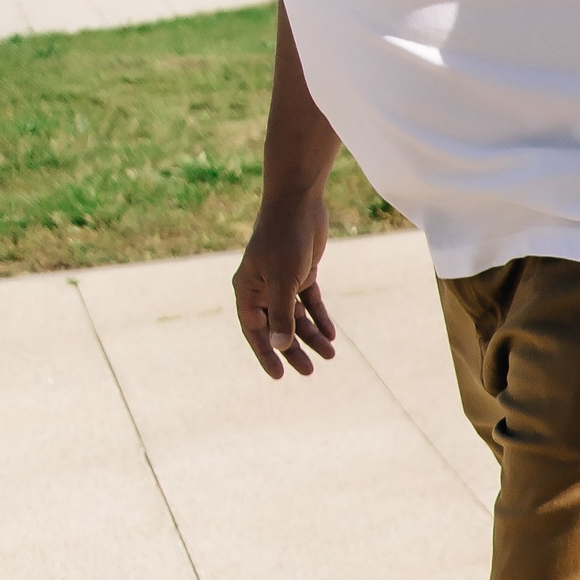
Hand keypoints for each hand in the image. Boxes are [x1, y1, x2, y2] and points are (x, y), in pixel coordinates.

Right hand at [230, 190, 336, 378]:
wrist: (299, 204)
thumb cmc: (284, 240)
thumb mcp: (284, 281)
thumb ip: (282, 315)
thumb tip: (280, 346)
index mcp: (247, 289)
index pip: (254, 330)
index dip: (266, 353)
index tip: (279, 375)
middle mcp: (261, 287)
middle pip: (277, 327)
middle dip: (293, 350)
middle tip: (310, 372)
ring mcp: (281, 280)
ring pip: (296, 317)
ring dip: (311, 336)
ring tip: (330, 354)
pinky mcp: (301, 273)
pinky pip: (310, 302)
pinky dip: (320, 317)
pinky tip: (332, 334)